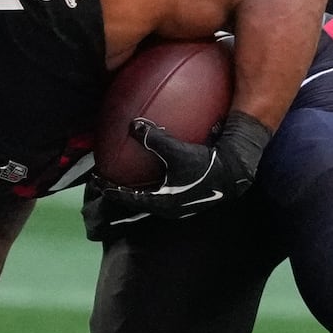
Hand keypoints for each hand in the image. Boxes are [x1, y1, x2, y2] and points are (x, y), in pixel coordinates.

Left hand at [100, 110, 271, 218]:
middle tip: (106, 183)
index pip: (128, 198)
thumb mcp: (178, 151)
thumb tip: (133, 124)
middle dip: (122, 193)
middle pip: (137, 203)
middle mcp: (168, 208)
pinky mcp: (188, 196)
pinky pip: (164, 190)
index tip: (98, 183)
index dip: (111, 190)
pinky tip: (157, 170)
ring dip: (138, 190)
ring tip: (128, 179)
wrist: (234, 173)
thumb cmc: (206, 165)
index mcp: (161, 202)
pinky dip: (154, 183)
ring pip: (151, 199)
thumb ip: (154, 139)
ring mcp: (179, 204)